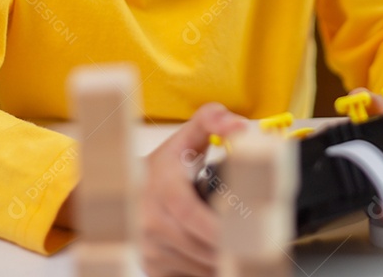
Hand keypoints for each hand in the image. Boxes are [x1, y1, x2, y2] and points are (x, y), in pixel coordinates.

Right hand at [142, 103, 246, 276]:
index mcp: (162, 187)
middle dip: (232, 250)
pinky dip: (207, 272)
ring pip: (197, 266)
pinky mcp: (151, 268)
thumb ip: (212, 120)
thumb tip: (239, 126)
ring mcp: (149, 248)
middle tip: (260, 248)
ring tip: (243, 253)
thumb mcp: (186, 138)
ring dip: (222, 263)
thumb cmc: (164, 167)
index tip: (249, 234)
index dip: (220, 228)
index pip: (192, 214)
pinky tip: (219, 260)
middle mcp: (149, 221)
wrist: (123, 192)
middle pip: (200, 247)